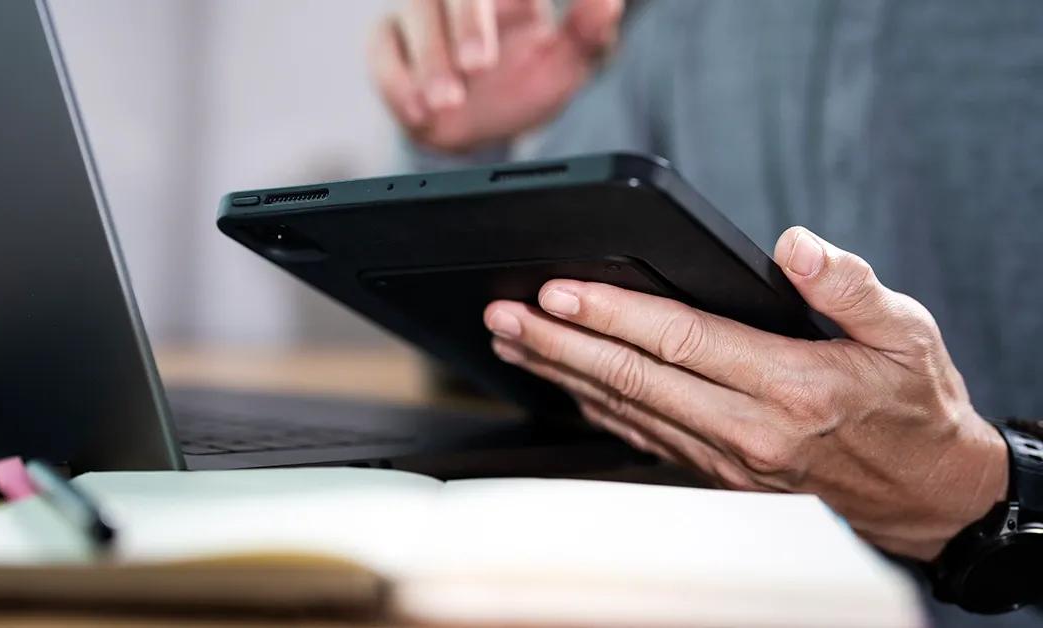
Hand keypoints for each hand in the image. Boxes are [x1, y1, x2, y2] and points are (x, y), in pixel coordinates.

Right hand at [368, 0, 623, 152]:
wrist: (479, 125)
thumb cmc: (525, 77)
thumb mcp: (570, 62)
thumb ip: (590, 32)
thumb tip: (608, 4)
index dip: (519, 1)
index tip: (533, 16)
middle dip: (467, 24)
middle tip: (479, 66)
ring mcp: (420, 9)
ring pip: (416, 14)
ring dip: (429, 60)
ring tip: (447, 102)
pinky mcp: (387, 40)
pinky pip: (382, 52)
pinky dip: (396, 82)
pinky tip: (418, 110)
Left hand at [483, 226, 1007, 559]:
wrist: (926, 491)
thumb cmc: (912, 405)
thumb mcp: (906, 332)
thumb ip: (847, 285)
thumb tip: (795, 245)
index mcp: (791, 387)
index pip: (681, 341)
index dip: (613, 313)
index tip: (559, 290)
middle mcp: (749, 431)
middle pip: (633, 379)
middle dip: (560, 343)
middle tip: (506, 315)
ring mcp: (727, 459)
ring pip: (625, 411)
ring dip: (562, 374)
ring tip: (512, 342)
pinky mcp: (718, 472)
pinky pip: (642, 436)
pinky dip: (594, 407)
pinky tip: (561, 384)